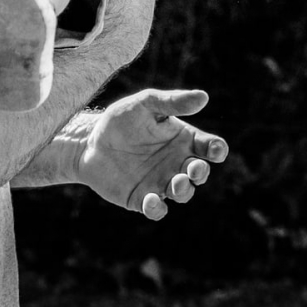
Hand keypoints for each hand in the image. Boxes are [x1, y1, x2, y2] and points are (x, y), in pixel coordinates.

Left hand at [74, 88, 229, 219]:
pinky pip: (157, 209)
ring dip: (183, 190)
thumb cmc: (120, 120)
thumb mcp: (145, 104)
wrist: (88, 143)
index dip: (217, 150)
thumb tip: (204, 97)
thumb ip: (173, 102)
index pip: (209, 147)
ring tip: (175, 183)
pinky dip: (158, 209)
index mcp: (183, 140)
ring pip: (183, 193)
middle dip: (200, 173)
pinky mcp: (142, 199)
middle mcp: (176, 163)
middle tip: (192, 168)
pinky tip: (152, 200)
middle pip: (200, 173)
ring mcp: (161, 182)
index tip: (216, 151)